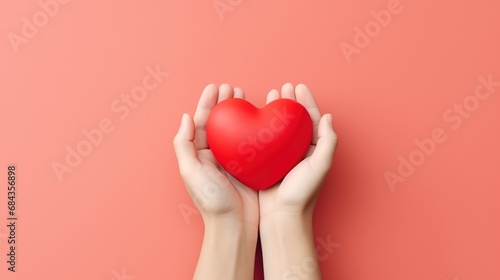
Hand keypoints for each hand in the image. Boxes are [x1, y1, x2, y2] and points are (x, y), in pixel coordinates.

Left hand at [173, 84, 258, 279]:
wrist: (234, 224)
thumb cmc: (211, 200)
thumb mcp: (190, 172)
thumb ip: (184, 145)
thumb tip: (185, 118)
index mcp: (199, 154)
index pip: (202, 122)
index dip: (207, 103)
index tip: (215, 87)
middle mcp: (214, 155)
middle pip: (219, 122)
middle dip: (224, 103)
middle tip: (233, 88)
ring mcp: (232, 160)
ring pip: (235, 128)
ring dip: (239, 112)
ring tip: (245, 96)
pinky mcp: (249, 166)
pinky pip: (250, 142)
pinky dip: (254, 127)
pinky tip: (260, 118)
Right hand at [259, 83, 337, 220]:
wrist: (282, 217)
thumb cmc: (303, 194)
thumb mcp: (320, 166)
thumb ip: (328, 141)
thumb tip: (328, 117)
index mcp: (314, 150)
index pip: (312, 120)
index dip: (306, 102)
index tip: (298, 87)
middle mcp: (300, 151)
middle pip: (295, 120)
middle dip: (290, 102)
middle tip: (283, 87)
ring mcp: (283, 156)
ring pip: (279, 127)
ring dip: (275, 111)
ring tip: (270, 96)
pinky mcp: (268, 163)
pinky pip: (265, 140)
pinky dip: (262, 127)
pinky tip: (255, 118)